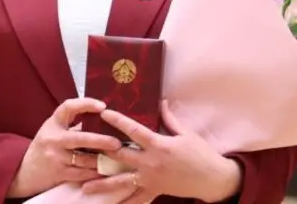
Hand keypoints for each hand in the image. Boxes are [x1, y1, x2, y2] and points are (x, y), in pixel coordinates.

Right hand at [7, 97, 123, 197]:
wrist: (24, 170)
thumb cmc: (45, 146)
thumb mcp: (54, 130)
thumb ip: (74, 126)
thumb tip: (103, 120)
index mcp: (53, 123)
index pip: (69, 107)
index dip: (86, 104)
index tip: (103, 106)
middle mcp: (53, 139)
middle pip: (81, 138)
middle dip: (101, 141)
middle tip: (117, 142)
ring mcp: (56, 157)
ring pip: (85, 159)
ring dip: (102, 159)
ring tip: (116, 157)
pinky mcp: (59, 173)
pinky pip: (82, 173)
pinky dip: (95, 172)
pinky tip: (105, 170)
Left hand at [81, 100, 242, 202]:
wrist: (212, 179)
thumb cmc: (201, 153)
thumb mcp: (186, 133)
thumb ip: (170, 118)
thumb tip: (161, 102)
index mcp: (159, 145)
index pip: (134, 131)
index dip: (118, 121)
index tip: (104, 113)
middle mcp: (151, 163)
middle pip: (121, 157)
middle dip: (102, 152)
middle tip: (83, 148)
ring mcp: (151, 179)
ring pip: (122, 182)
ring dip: (102, 184)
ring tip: (84, 186)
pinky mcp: (154, 191)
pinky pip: (135, 199)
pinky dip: (122, 202)